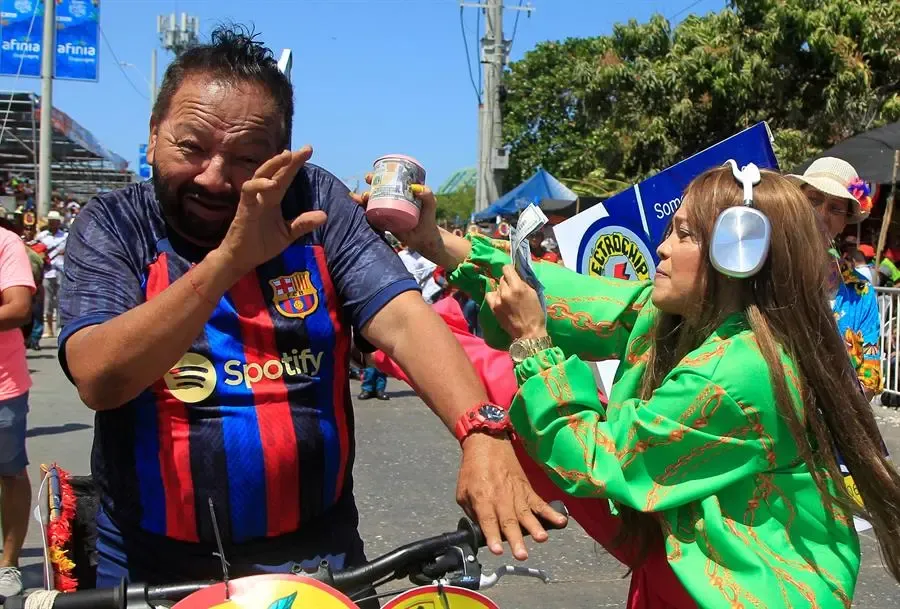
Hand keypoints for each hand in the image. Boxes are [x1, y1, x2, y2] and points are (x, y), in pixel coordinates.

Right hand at [217, 146, 326, 276]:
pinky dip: (259, 185)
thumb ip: (303, 224)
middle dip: (289, 159)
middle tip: (306, 149)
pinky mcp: (244, 208)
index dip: (296, 165)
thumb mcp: (287, 234)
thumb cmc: (261, 244)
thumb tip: (324, 215)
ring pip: (260, 175)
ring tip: (287, 156)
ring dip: (273, 165)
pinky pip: (249, 191)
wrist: (242, 259)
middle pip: (275, 172)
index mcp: (273, 199)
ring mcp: (253, 200)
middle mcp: (263, 196)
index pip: (286, 177)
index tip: (309, 150)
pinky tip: (272, 183)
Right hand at [350, 177, 444, 260]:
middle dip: (369, 184)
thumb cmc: (428, 218)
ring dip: (363, 198)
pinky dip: (363, 212)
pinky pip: (371, 217)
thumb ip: (427, 195)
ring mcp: (386, 212)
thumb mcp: (430, 203)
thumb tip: (416, 188)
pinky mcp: (383, 224)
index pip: (387, 181)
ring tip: (362, 197)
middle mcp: (391, 201)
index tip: (373, 174)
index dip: (378, 176)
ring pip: (371, 202)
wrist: (425, 238)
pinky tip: (356, 208)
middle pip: (377, 190)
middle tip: (368, 182)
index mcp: (400, 192)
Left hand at [457, 434, 567, 559]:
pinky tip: (560, 521)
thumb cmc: (473, 469)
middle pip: (509, 521)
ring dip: (535, 527)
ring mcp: (516, 493)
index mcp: (482, 498)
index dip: (492, 535)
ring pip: (526, 513)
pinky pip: (539, 503)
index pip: (488, 520)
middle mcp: (501, 497)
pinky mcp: (527, 489)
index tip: (497, 550)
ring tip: (542, 538)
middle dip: (516, 539)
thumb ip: (472, 513)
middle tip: (522, 554)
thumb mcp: (462, 492)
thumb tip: (481, 530)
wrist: (487, 444)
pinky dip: (550, 512)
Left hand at [485, 265, 546, 339]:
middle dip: (508, 281)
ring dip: (502, 289)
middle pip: (502, 278)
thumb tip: (516, 276)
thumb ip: (523, 283)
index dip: (510, 270)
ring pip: (497, 287)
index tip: (513, 273)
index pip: (507, 268)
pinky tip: (500, 300)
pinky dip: (495, 296)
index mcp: (518, 287)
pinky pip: (490, 295)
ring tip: (508, 297)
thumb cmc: (535, 314)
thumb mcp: (533, 294)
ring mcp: (498, 300)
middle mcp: (506, 291)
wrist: (529, 333)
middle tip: (513, 288)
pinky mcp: (493, 308)